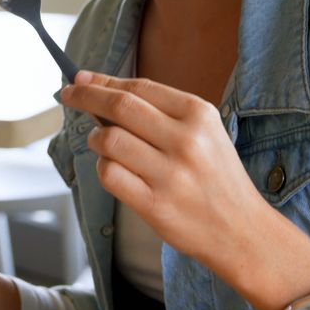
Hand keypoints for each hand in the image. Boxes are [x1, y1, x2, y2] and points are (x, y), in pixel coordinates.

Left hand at [60, 71, 261, 265]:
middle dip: (85, 97)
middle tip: (68, 95)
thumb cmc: (215, 176)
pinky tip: (113, 168)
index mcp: (198, 114)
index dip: (103, 81)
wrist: (241, 230)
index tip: (80, 79)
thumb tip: (101, 90)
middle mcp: (186, 141)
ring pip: (109, 141)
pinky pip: (110, 175)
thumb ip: (159, 112)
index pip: (139, 87)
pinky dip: (103, 167)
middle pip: (120, 107)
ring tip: (101, 142)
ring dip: (95, 138)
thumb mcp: (204, 132)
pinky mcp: (155, 205)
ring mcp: (170, 174)